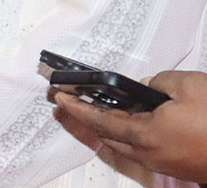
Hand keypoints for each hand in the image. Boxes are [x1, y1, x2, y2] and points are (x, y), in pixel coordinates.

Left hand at [53, 70, 206, 181]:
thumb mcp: (188, 86)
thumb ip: (160, 82)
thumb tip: (148, 86)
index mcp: (145, 134)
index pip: (98, 120)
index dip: (76, 107)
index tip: (58, 97)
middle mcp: (149, 154)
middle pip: (108, 136)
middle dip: (88, 117)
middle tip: (73, 100)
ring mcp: (163, 163)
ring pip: (126, 144)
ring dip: (111, 127)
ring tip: (104, 108)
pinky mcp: (178, 166)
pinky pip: (145, 149)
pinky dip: (134, 134)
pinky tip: (139, 120)